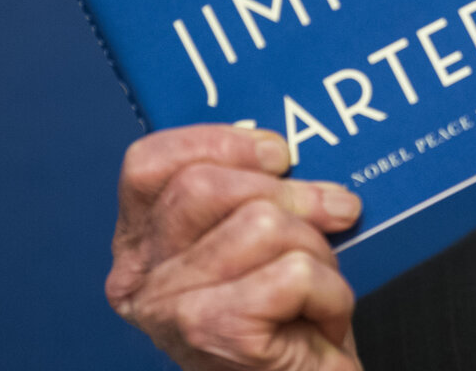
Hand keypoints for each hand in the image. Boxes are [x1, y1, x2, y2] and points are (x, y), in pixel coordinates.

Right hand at [105, 124, 363, 369]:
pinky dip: (331, 291)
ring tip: (320, 284)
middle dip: (290, 193)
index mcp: (140, 246)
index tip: (279, 153)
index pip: (151, 164)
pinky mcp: (216, 333)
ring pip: (261, 224)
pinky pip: (296, 272)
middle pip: (206, 186)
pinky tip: (324, 318)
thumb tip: (296, 146)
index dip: (220, 143)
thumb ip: (253, 192)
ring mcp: (171, 310)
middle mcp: (140, 279)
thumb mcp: (256, 242)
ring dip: (317, 250)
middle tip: (335, 212)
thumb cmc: (285, 320)